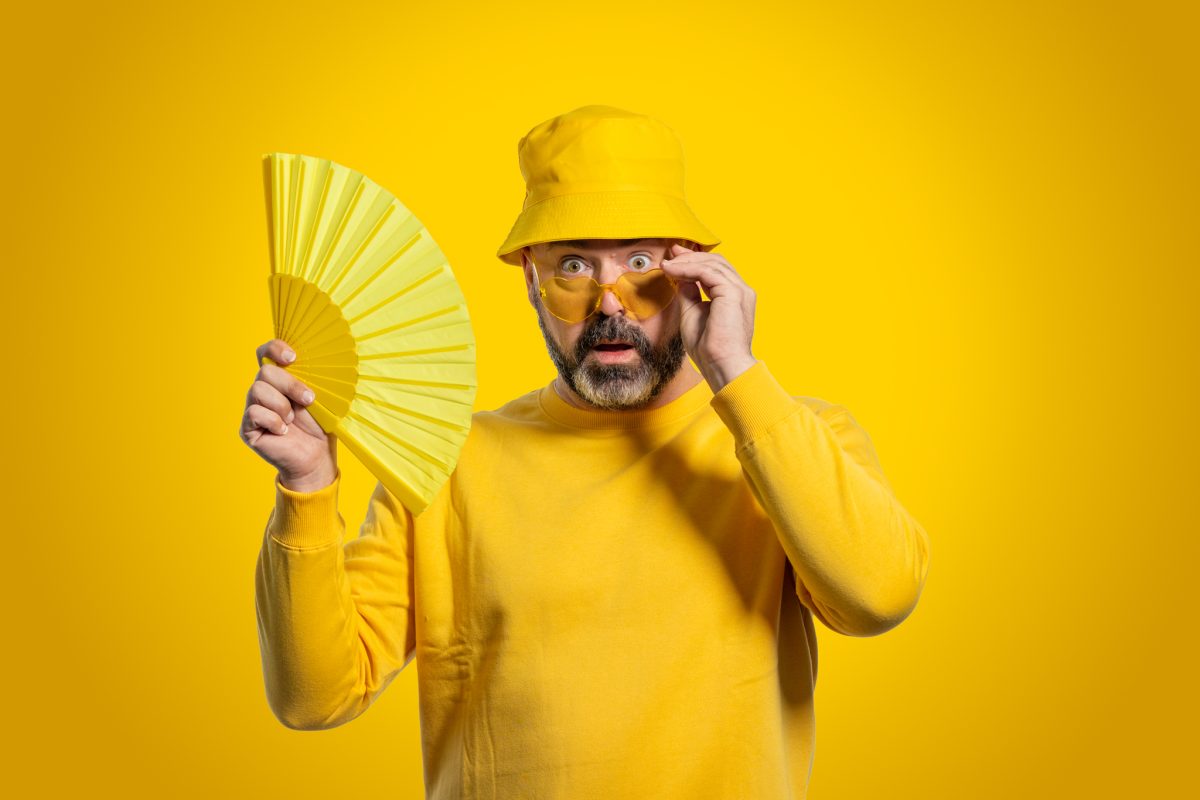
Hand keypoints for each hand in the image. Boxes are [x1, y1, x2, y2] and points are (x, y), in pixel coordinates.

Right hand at [239, 339, 336, 491]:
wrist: (316, 456)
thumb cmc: (319, 425)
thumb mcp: (318, 397)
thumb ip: (310, 377)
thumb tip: (313, 358)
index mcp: (280, 379)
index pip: (265, 352)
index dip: (274, 348)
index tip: (292, 358)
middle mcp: (263, 390)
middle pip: (265, 371)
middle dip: (290, 384)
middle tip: (308, 400)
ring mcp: (253, 408)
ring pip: (258, 390)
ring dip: (282, 405)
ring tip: (293, 420)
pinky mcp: (247, 427)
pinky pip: (254, 413)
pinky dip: (273, 421)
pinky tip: (283, 431)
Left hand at [659, 242, 758, 391]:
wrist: (721, 366)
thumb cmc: (709, 348)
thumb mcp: (692, 313)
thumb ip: (689, 293)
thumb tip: (681, 276)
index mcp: (734, 296)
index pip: (716, 269)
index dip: (694, 261)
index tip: (674, 258)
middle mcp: (741, 290)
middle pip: (716, 262)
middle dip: (691, 256)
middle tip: (670, 255)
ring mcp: (740, 290)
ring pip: (712, 263)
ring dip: (686, 262)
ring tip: (667, 265)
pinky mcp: (733, 293)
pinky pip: (707, 272)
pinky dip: (688, 269)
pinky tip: (672, 271)